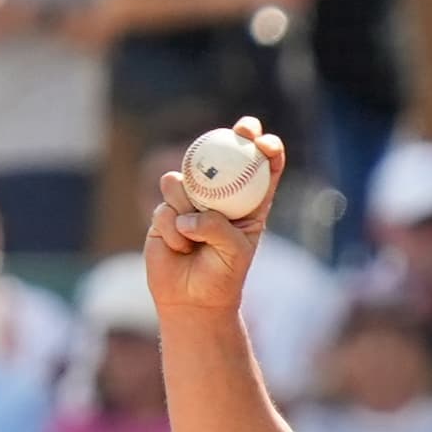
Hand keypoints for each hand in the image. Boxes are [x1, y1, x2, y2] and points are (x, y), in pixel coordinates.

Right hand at [143, 119, 286, 321]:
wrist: (193, 299)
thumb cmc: (223, 276)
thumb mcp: (234, 253)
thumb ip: (218, 229)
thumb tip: (188, 216)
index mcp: (248, 202)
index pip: (262, 167)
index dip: (267, 148)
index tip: (264, 143)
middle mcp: (219, 194)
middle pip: (225, 152)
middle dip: (235, 135)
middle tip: (241, 132)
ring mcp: (190, 200)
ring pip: (182, 181)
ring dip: (187, 206)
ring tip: (193, 236)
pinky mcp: (165, 212)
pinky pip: (165, 209)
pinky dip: (172, 230)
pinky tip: (179, 248)